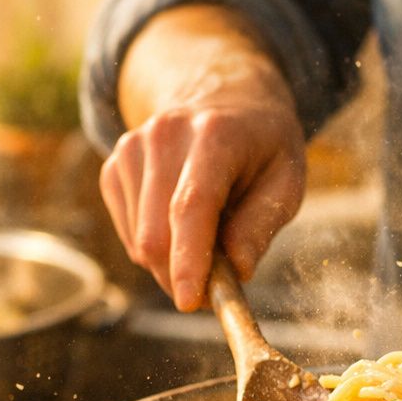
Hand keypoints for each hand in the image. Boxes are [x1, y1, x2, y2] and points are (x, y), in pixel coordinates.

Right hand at [101, 6, 305, 309]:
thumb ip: (262, 224)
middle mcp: (165, 135)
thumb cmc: (263, 146)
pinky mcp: (115, 166)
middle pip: (158, 232)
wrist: (224, 98)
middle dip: (185, 276)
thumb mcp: (287, 179)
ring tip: (209, 241)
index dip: (188, 259)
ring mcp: (133, 148)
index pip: (191, 205)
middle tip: (217, 288)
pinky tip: (182, 225)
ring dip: (174, 264)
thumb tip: (239, 270)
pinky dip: (157, 248)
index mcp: (215, 134)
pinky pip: (131, 235)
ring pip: (141, 241)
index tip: (189, 302)